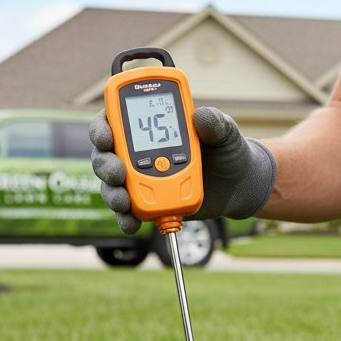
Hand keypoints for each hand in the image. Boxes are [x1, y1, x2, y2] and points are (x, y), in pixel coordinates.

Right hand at [89, 107, 275, 233]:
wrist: (238, 185)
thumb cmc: (226, 151)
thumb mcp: (225, 131)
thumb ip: (214, 122)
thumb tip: (201, 116)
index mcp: (149, 125)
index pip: (114, 119)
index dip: (102, 126)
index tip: (107, 136)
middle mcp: (137, 150)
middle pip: (105, 154)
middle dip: (105, 164)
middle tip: (118, 173)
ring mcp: (141, 179)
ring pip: (112, 185)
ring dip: (112, 194)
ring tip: (123, 201)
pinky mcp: (149, 203)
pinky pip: (129, 212)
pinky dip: (126, 219)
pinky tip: (132, 224)